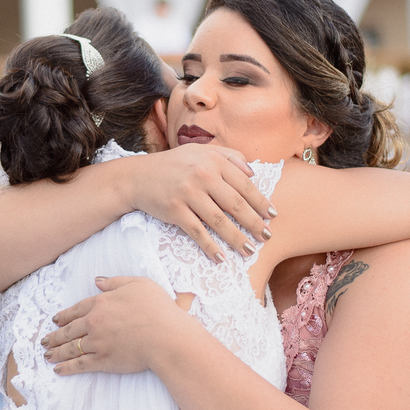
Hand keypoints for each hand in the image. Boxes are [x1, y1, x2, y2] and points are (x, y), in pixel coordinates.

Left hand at [42, 276, 188, 374]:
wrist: (166, 336)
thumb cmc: (157, 308)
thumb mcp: (138, 284)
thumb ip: (115, 281)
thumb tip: (97, 281)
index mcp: (101, 302)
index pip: (76, 309)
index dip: (64, 315)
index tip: (55, 320)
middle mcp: (94, 322)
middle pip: (69, 330)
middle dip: (55, 335)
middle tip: (45, 340)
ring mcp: (97, 342)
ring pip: (70, 348)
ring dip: (56, 352)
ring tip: (46, 354)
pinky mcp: (103, 361)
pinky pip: (80, 365)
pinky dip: (67, 368)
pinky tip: (58, 370)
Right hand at [130, 145, 274, 261]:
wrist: (137, 177)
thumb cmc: (173, 165)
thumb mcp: (200, 151)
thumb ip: (228, 156)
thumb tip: (253, 173)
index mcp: (213, 161)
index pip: (244, 185)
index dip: (261, 202)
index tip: (273, 215)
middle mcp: (202, 176)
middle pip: (236, 204)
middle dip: (254, 223)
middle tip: (267, 237)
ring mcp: (188, 194)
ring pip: (219, 221)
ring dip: (237, 239)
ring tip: (250, 251)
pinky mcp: (175, 210)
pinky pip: (197, 232)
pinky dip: (210, 246)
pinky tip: (221, 258)